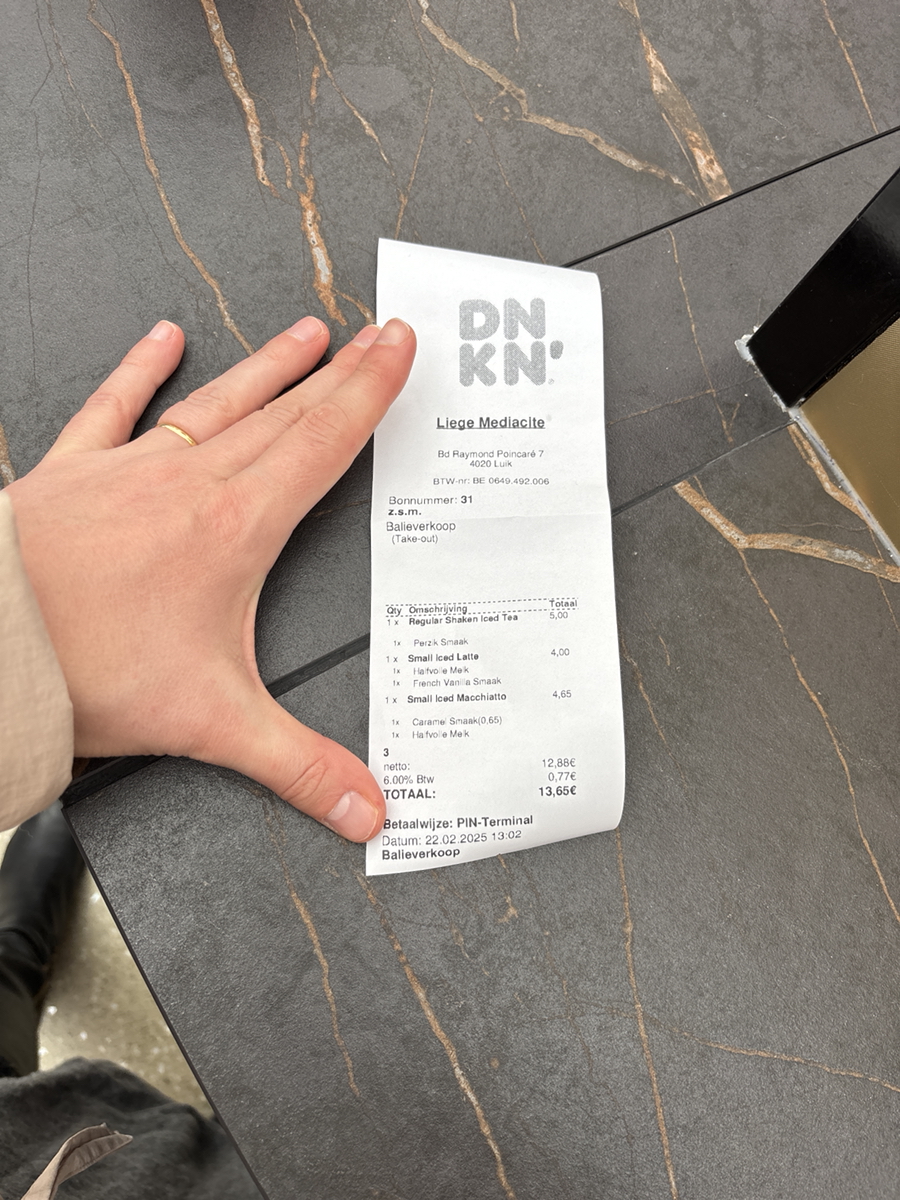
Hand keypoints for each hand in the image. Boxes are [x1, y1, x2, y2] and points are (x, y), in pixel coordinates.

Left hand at [6, 316, 415, 840]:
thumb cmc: (88, 672)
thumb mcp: (212, 724)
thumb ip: (299, 765)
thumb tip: (366, 810)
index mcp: (237, 528)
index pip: (324, 442)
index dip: (369, 391)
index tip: (397, 347)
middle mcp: (191, 484)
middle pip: (285, 414)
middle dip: (338, 372)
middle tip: (374, 332)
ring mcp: (130, 470)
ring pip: (218, 403)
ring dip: (268, 368)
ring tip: (305, 334)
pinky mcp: (75, 473)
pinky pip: (116, 407)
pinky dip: (141, 370)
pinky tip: (162, 338)